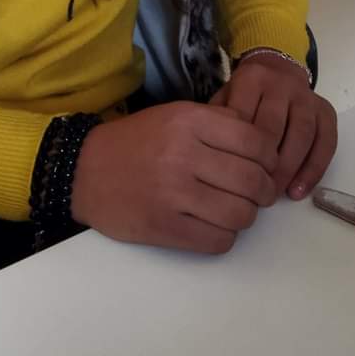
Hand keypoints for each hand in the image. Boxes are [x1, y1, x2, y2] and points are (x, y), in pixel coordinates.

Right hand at [70, 101, 277, 254]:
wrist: (84, 171)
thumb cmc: (137, 141)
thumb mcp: (176, 114)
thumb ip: (217, 122)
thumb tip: (261, 142)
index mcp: (189, 121)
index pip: (255, 141)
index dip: (270, 157)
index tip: (266, 165)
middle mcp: (184, 155)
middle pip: (252, 180)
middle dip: (264, 191)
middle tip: (259, 193)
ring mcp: (174, 194)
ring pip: (240, 214)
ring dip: (246, 216)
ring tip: (236, 210)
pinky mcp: (165, 227)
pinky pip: (217, 240)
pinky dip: (225, 236)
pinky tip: (215, 226)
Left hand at [209, 53, 336, 200]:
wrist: (277, 71)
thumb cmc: (244, 97)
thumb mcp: (224, 100)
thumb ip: (217, 124)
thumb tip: (213, 161)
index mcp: (252, 78)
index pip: (245, 117)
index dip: (238, 150)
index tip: (230, 177)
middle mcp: (282, 83)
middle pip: (274, 127)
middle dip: (264, 164)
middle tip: (253, 191)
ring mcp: (307, 97)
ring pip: (302, 134)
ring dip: (289, 169)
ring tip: (274, 194)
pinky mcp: (326, 111)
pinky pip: (326, 142)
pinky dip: (314, 170)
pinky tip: (298, 191)